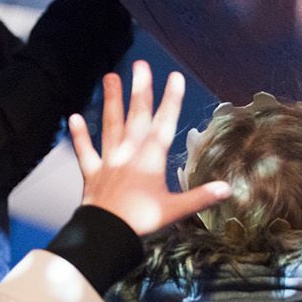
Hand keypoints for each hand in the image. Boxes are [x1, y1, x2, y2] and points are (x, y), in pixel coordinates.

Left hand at [68, 61, 231, 236]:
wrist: (105, 235)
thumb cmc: (141, 221)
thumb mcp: (176, 210)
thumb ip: (201, 197)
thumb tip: (228, 189)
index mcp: (151, 160)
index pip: (165, 124)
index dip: (171, 100)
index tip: (175, 77)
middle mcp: (130, 154)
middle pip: (137, 117)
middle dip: (141, 90)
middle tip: (141, 66)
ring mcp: (109, 161)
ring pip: (111, 126)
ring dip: (111, 101)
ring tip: (110, 77)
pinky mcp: (92, 173)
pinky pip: (85, 151)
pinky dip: (79, 136)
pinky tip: (74, 117)